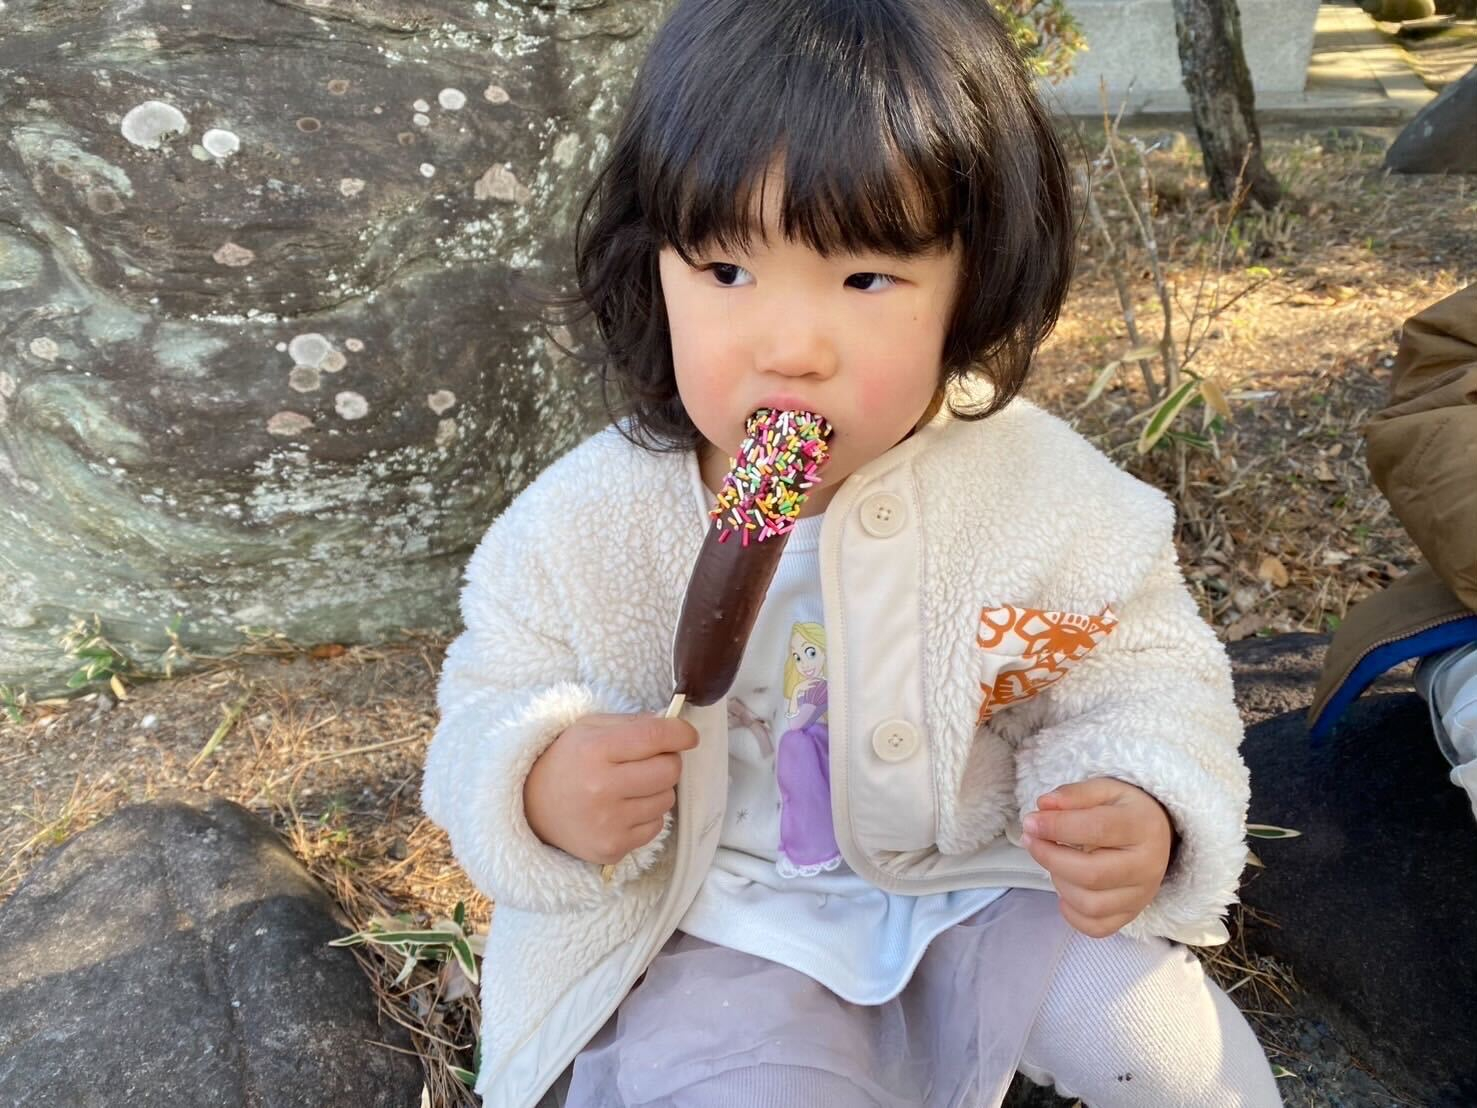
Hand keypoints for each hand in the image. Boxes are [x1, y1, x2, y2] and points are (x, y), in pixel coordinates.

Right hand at [523, 713, 697, 865]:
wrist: (530, 808)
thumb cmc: (566, 761)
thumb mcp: (590, 728)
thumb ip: (633, 723)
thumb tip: (675, 727)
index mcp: (595, 749)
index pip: (656, 736)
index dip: (681, 733)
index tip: (687, 735)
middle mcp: (601, 787)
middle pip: (670, 770)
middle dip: (668, 761)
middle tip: (650, 762)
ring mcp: (608, 822)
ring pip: (667, 800)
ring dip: (657, 790)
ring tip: (630, 787)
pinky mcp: (613, 848)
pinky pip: (656, 826)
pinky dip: (647, 815)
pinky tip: (623, 809)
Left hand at [1021, 777, 1173, 938]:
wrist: (1156, 835)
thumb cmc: (1123, 810)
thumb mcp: (1104, 791)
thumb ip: (1074, 795)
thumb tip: (1043, 805)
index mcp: (1143, 827)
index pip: (1097, 829)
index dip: (1057, 826)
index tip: (1030, 822)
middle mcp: (1148, 865)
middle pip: (1092, 874)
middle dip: (1050, 857)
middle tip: (1030, 840)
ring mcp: (1142, 895)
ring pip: (1091, 904)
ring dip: (1059, 883)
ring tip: (1053, 861)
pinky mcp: (1132, 914)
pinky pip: (1096, 927)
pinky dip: (1071, 913)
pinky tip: (1064, 890)